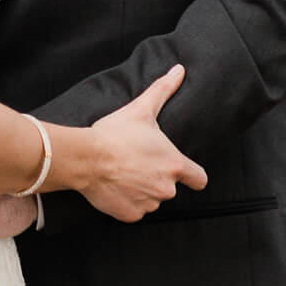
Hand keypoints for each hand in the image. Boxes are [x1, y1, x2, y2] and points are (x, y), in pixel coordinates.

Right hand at [76, 63, 207, 221]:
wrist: (86, 157)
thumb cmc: (115, 133)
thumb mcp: (141, 109)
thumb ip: (163, 90)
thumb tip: (180, 70)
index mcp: (174, 165)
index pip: (199, 179)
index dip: (192, 174)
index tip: (182, 170)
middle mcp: (166, 188)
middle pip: (170, 187)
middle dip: (156, 177)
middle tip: (136, 162)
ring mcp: (149, 204)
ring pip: (151, 198)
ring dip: (142, 190)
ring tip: (123, 172)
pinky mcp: (131, 215)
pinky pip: (134, 210)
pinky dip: (126, 201)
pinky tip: (115, 185)